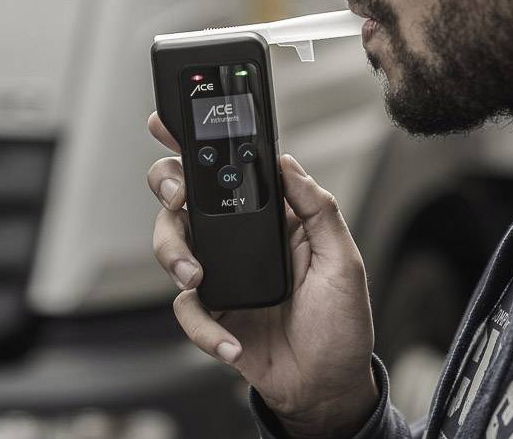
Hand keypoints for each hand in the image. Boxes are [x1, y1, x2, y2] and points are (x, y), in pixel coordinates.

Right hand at [147, 112, 379, 437]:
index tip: (172, 124)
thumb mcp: (344, 260)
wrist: (329, 387)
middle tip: (177, 196)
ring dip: (173, 253)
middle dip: (168, 186)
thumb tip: (288, 163)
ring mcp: (221, 277)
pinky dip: (205, 329)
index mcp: (271, 220)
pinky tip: (231, 344)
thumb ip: (319, 209)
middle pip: (185, 199)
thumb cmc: (341, 322)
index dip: (197, 146)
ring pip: (171, 245)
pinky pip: (187, 312)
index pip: (230, 173)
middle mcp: (239, 242)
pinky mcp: (212, 316)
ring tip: (194, 275)